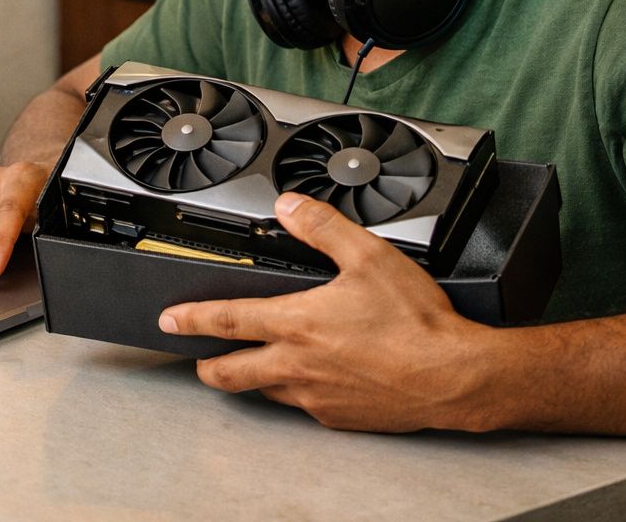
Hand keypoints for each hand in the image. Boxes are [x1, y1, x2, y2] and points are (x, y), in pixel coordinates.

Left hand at [158, 192, 495, 432]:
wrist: (456, 378)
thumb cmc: (418, 324)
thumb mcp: (368, 256)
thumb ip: (322, 227)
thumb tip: (290, 207)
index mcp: (296, 324)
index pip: (224, 320)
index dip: (189, 319)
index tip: (169, 320)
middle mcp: (298, 366)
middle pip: (230, 372)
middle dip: (208, 365)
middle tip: (199, 359)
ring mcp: (317, 398)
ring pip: (266, 391)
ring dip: (253, 379)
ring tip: (254, 365)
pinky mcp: (340, 418)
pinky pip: (304, 406)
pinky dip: (297, 393)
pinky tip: (310, 381)